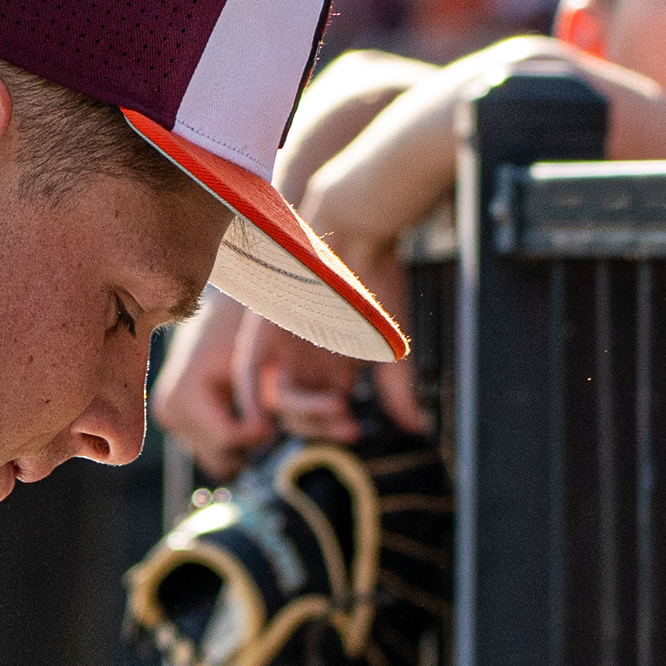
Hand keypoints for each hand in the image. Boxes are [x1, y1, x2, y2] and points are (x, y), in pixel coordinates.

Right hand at [151, 296, 269, 481]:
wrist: (214, 307)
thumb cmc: (239, 324)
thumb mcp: (251, 358)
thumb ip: (257, 397)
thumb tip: (264, 431)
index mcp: (183, 395)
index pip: (228, 440)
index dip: (258, 433)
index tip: (274, 419)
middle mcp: (169, 411)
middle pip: (222, 457)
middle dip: (249, 443)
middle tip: (268, 418)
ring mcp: (169, 418)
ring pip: (218, 461)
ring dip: (242, 445)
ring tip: (257, 416)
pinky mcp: (174, 421)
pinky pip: (211, 450)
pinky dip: (232, 441)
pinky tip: (242, 416)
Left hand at [235, 232, 425, 441]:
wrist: (359, 234)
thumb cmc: (377, 285)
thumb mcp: (386, 346)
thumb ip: (396, 388)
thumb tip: (417, 426)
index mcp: (331, 367)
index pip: (323, 413)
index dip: (334, 428)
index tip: (356, 432)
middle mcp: (304, 361)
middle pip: (299, 411)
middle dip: (322, 424)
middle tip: (349, 423)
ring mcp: (283, 347)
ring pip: (279, 398)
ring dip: (302, 413)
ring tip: (337, 407)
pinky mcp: (263, 328)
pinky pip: (248, 371)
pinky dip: (251, 398)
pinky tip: (261, 421)